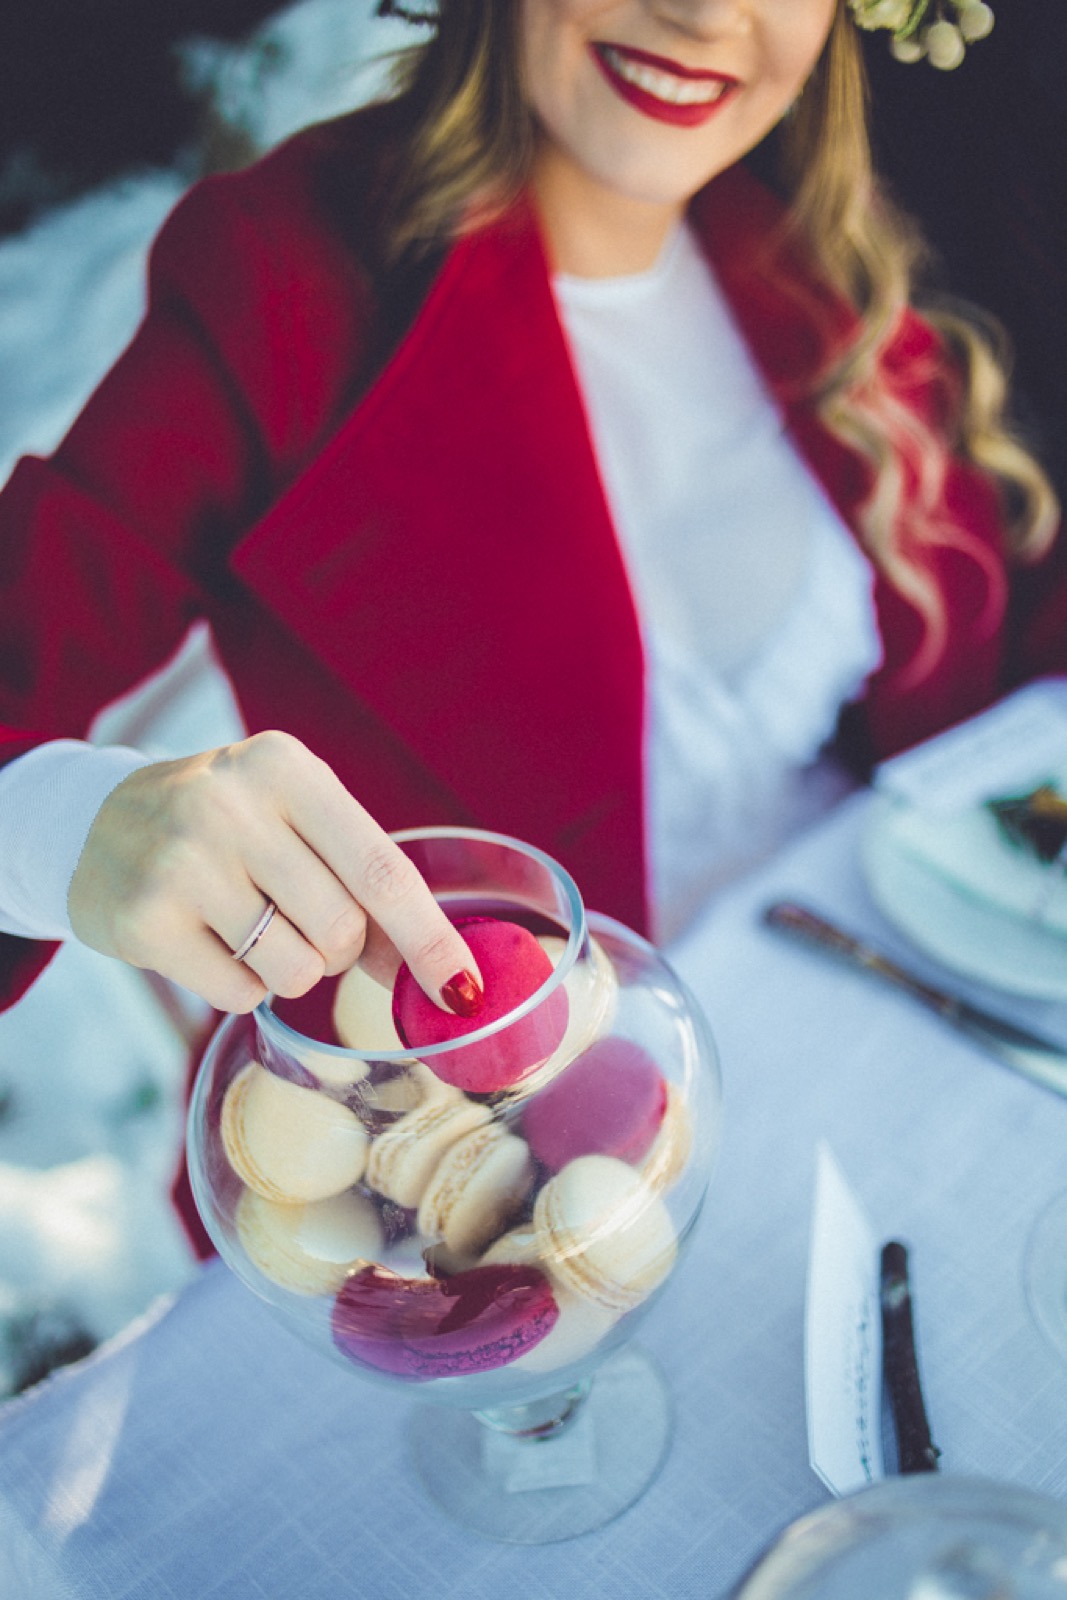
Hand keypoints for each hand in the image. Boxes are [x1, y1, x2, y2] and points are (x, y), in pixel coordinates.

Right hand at [67, 731, 479, 1014]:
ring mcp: (182, 862)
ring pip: (295, 970)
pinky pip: (240, 995)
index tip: (464, 992)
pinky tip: (208, 941)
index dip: (429, 939)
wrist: (96, 822)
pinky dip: (241, 986)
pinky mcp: (144, 919)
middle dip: (338, 947)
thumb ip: (364, 882)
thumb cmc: (230, 827)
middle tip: (294, 915)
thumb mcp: (296, 818)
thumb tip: (443, 977)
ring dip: (289, 969)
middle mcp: (231, 805)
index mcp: (285, 769)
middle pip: (342, 930)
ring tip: (247, 924)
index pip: (381, 869)